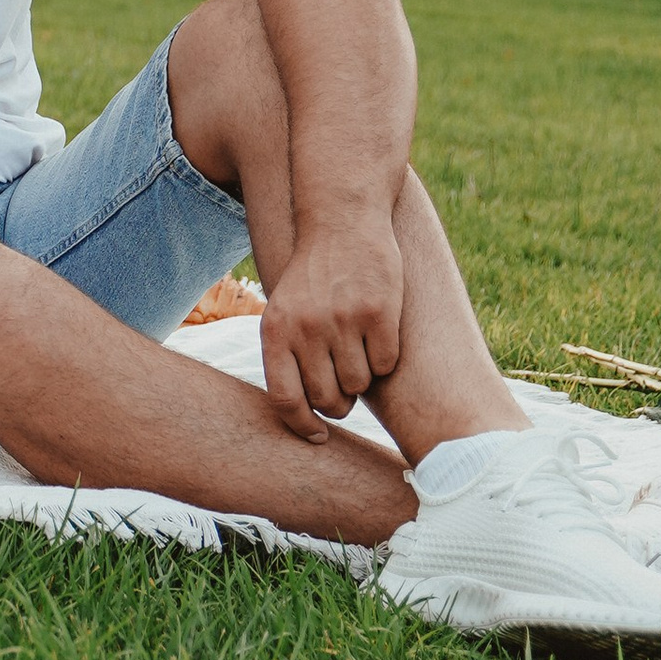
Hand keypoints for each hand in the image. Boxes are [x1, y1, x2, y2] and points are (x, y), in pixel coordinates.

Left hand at [259, 217, 404, 442]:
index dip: (302, 427)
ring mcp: (343, 319)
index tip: (318, 437)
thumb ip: (287, 359)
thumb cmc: (312, 279)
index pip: (284, 400)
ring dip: (362, 378)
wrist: (341, 222)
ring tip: (356, 349)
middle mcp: (307, 327)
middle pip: (327, 399)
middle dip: (338, 403)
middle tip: (342, 387)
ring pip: (359, 385)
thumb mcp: (283, 312)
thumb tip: (307, 418)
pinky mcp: (379, 311)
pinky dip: (384, 359)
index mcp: (275, 331)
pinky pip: (385, 363)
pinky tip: (377, 334)